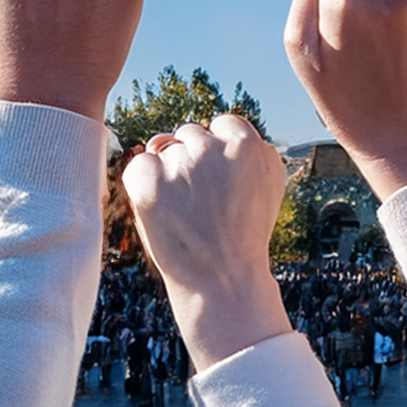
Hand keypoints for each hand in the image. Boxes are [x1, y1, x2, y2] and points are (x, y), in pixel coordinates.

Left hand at [122, 115, 289, 370]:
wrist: (222, 281)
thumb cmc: (244, 233)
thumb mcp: (267, 185)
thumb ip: (248, 149)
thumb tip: (200, 131)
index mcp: (247, 144)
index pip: (223, 125)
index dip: (220, 154)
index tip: (222, 184)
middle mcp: (212, 148)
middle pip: (191, 134)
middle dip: (192, 161)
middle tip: (203, 203)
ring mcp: (179, 164)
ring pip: (164, 150)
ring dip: (169, 173)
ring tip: (185, 212)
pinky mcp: (149, 182)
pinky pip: (138, 165)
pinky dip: (144, 185)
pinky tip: (162, 211)